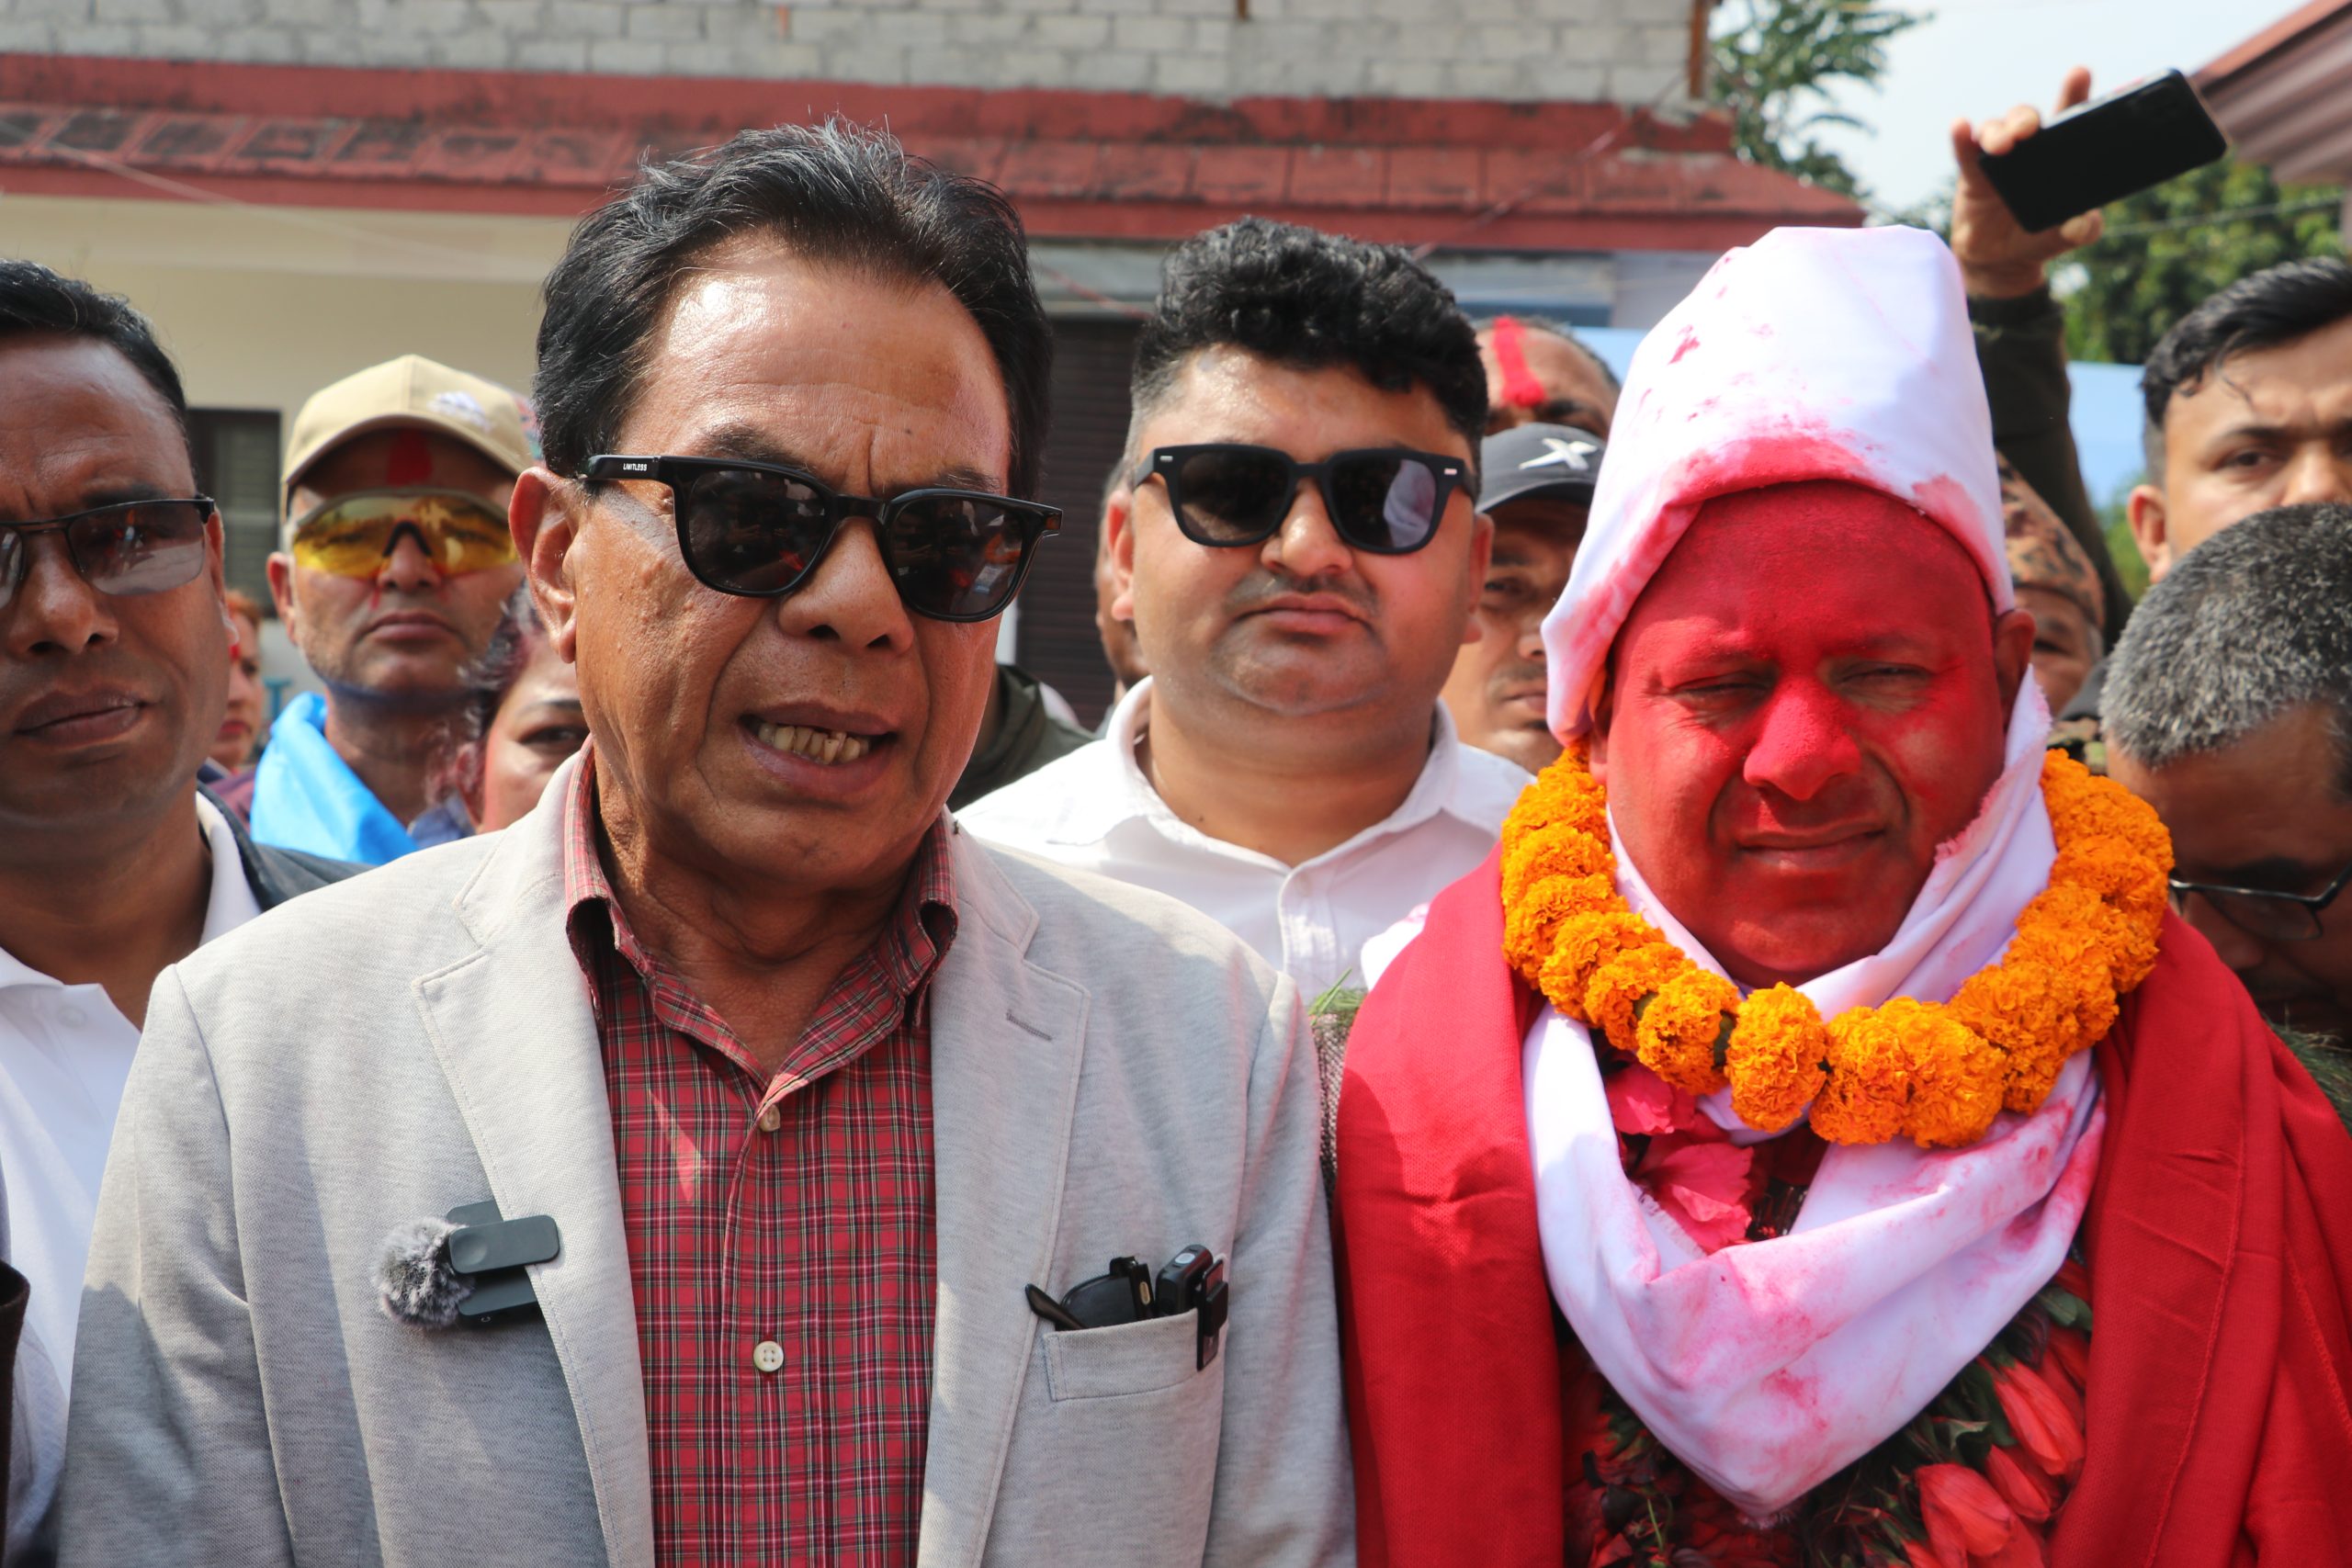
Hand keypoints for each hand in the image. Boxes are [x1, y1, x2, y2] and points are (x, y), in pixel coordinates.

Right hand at [1949, 66, 2106, 298]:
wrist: (2001, 262)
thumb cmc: (2038, 237)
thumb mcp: (2066, 236)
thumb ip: (2082, 230)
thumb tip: (2083, 223)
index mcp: (2057, 155)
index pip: (2068, 117)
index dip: (2074, 93)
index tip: (2078, 73)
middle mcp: (2027, 150)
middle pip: (2026, 118)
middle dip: (2025, 117)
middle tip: (2029, 129)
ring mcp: (1998, 159)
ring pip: (1995, 129)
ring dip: (1997, 130)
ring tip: (2001, 146)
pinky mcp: (1972, 174)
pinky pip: (1965, 150)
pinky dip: (1961, 137)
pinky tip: (1960, 126)